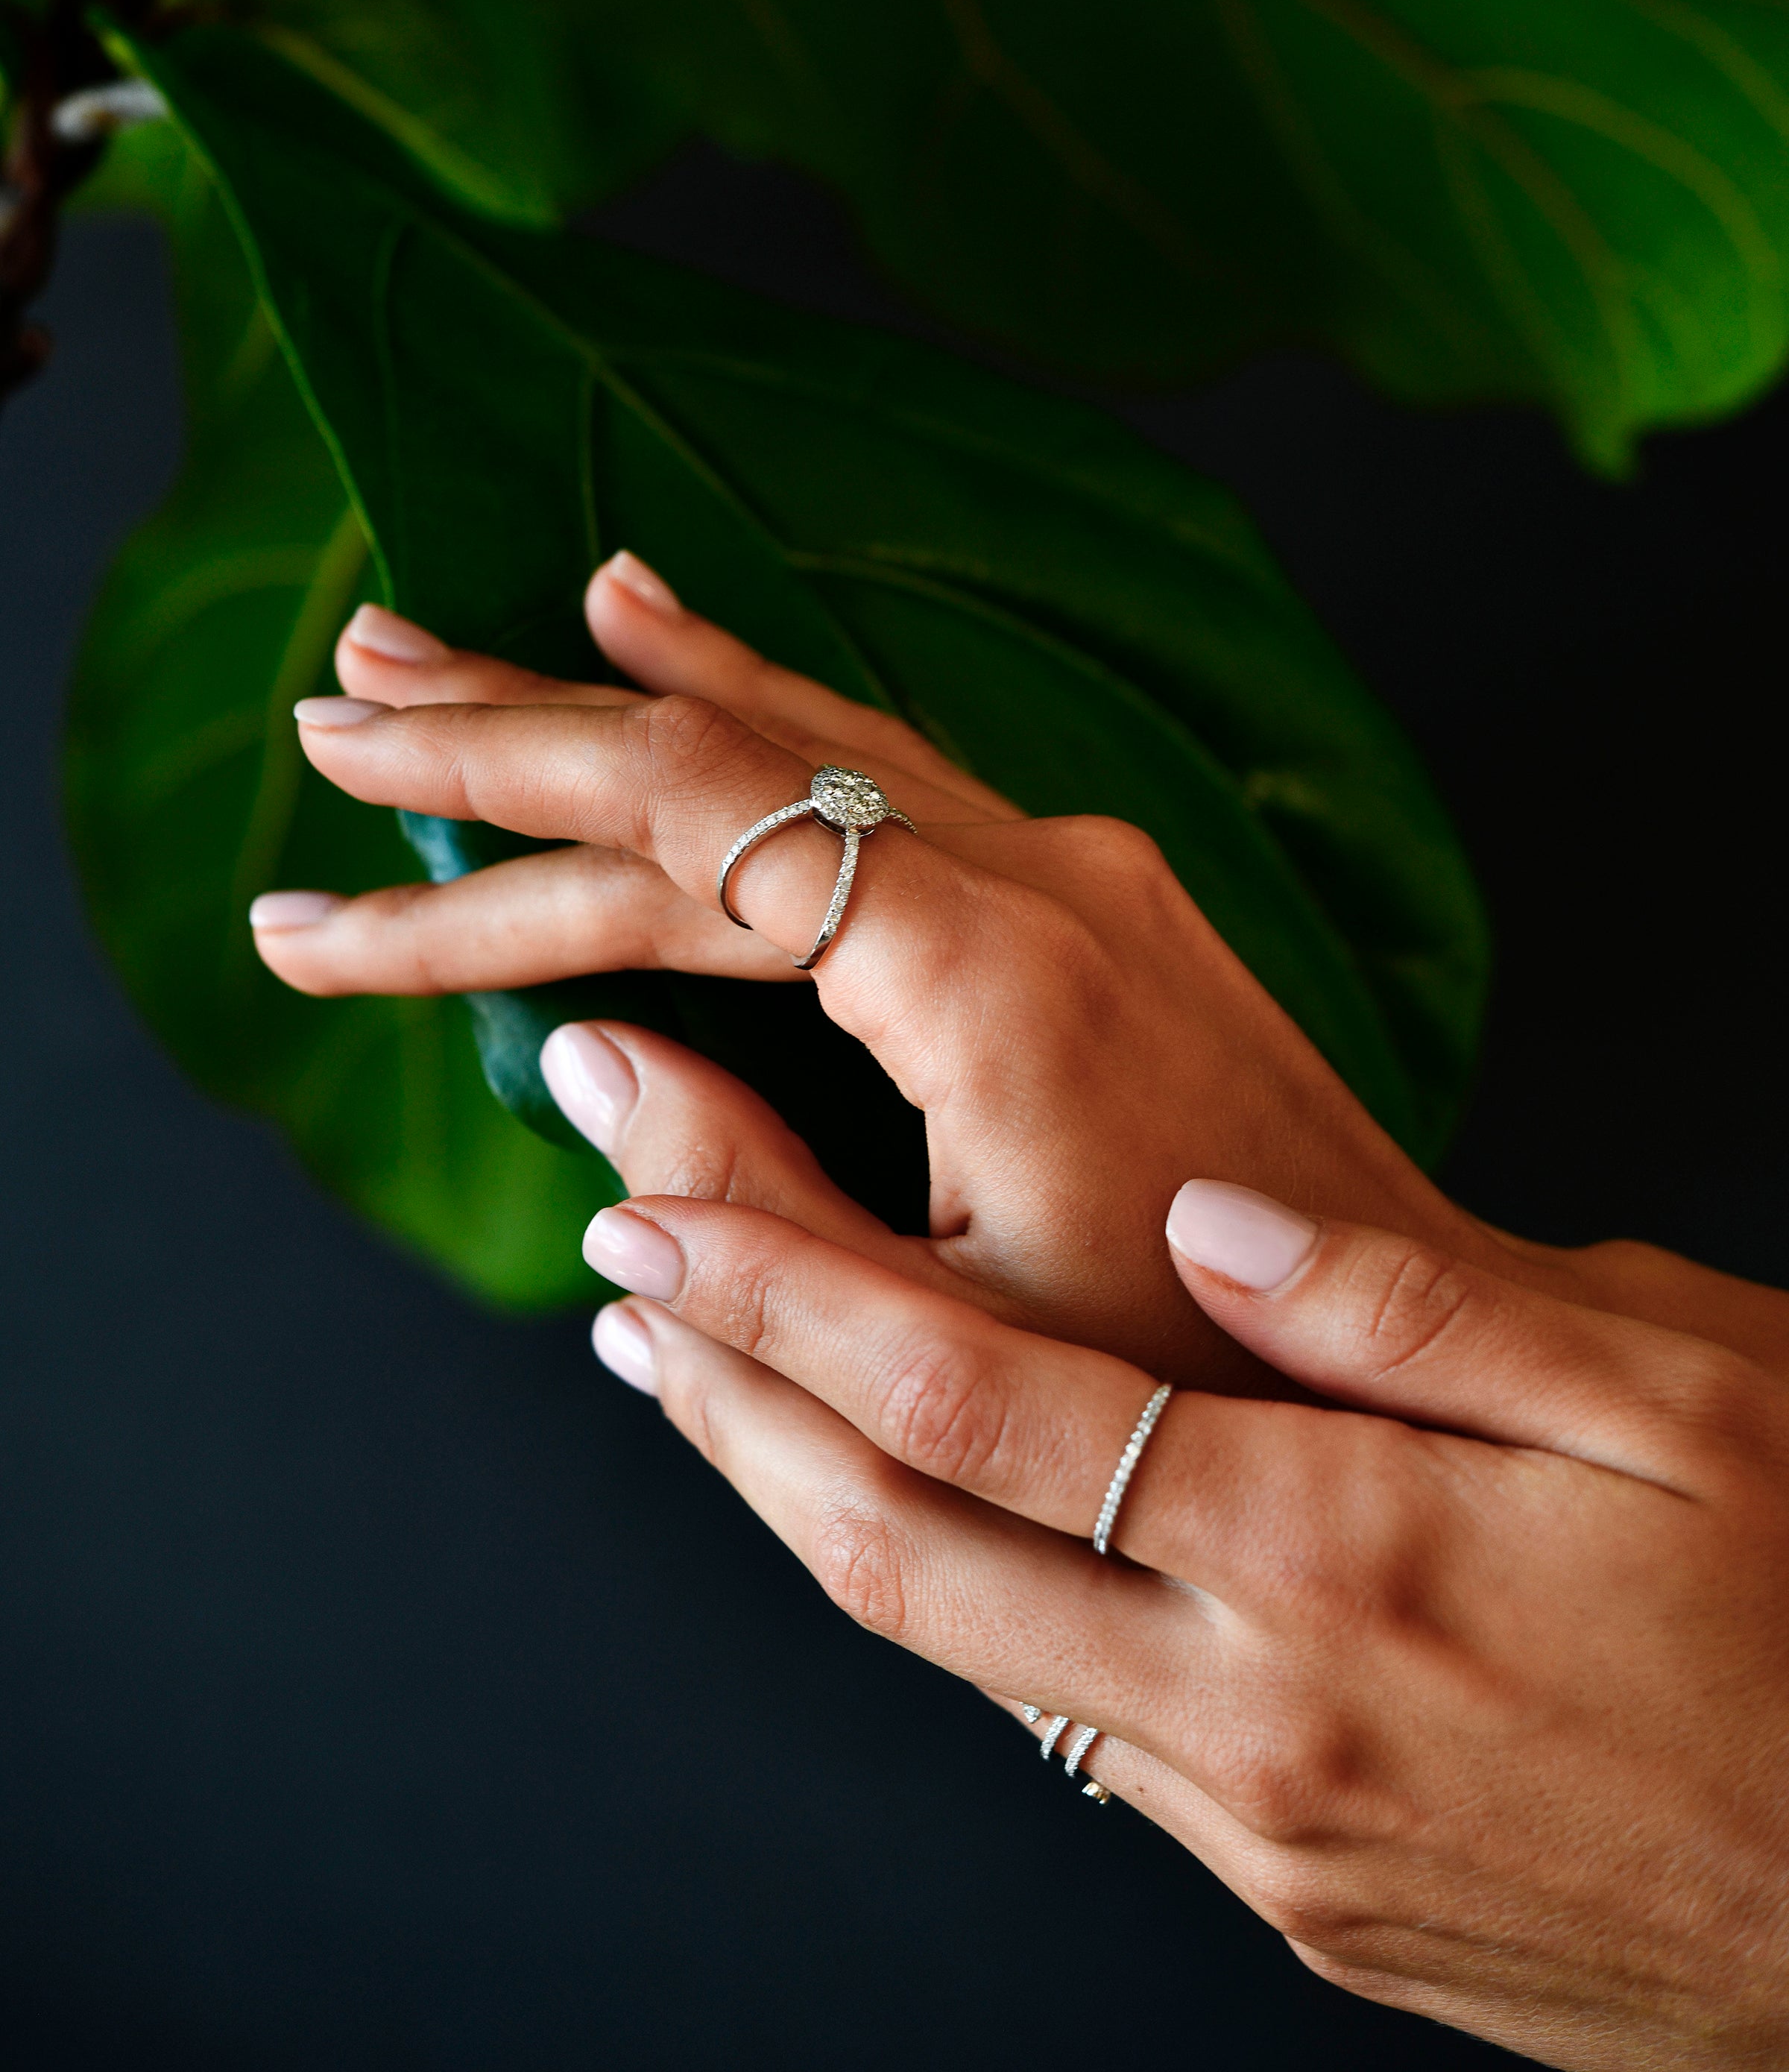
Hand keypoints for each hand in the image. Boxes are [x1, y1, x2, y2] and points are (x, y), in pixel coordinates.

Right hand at [252, 550, 1788, 1384]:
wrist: (1409, 1363)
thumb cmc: (1200, 1390)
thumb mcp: (950, 1355)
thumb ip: (750, 1213)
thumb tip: (585, 1063)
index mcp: (984, 968)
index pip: (672, 851)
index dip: (477, 861)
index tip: (317, 882)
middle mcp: (1030, 868)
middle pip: (717, 757)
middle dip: (507, 740)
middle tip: (338, 707)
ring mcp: (1069, 863)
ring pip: (793, 736)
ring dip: (609, 696)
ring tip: (447, 643)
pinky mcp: (1084, 894)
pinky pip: (878, 759)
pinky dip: (753, 699)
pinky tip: (674, 634)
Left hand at [581, 1175, 1788, 2070]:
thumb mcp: (1686, 1405)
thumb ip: (1423, 1314)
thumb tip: (1209, 1230)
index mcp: (1345, 1559)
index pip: (984, 1407)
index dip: (792, 1295)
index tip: (659, 1206)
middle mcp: (1264, 1715)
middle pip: (904, 1548)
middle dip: (729, 1399)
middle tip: (613, 1276)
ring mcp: (1270, 1832)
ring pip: (960, 1654)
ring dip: (805, 1508)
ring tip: (702, 1384)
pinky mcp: (1301, 1899)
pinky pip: (1068, 1735)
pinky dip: (951, 1611)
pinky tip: (919, 1529)